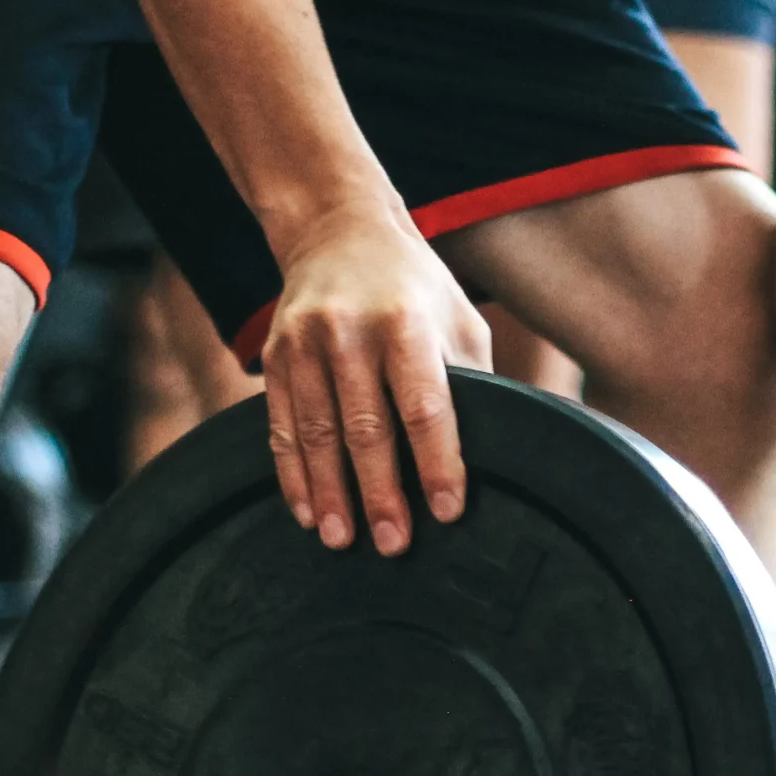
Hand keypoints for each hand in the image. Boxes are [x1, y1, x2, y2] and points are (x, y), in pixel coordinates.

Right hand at [259, 204, 492, 554]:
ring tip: (342, 540)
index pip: (425, 405)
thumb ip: (471, 380)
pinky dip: (293, 474)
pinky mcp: (275, 355)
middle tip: (393, 545)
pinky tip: (306, 511)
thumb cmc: (416, 289)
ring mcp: (305, 343)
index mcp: (406, 322)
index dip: (437, 462)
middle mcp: (350, 331)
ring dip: (330, 493)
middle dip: (379, 493)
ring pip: (317, 433)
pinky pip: (282, 425)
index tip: (447, 511)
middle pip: (365, 427)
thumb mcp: (458, 319)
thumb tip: (499, 450)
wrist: (338, 231)